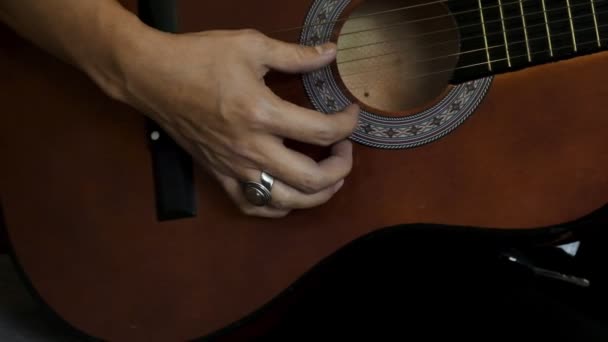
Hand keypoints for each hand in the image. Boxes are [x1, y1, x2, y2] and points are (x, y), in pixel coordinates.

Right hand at [118, 29, 359, 217]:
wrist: (151, 77)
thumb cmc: (197, 59)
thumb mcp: (250, 46)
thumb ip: (296, 54)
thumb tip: (330, 53)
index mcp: (262, 114)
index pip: (321, 132)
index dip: (348, 124)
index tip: (351, 113)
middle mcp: (251, 149)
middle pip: (312, 179)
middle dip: (341, 168)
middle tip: (344, 149)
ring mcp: (233, 168)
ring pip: (286, 202)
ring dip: (317, 195)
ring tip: (329, 178)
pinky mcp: (219, 175)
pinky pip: (253, 206)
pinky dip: (278, 208)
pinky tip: (289, 194)